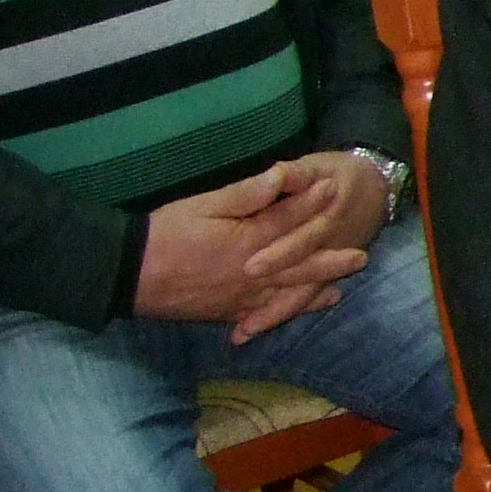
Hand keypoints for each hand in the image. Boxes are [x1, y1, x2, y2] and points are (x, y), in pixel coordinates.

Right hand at [133, 155, 383, 339]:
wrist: (129, 275)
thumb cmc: (164, 233)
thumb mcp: (203, 205)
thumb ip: (245, 194)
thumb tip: (282, 175)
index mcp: (249, 241)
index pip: (289, 220)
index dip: (312, 203)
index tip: (335, 190)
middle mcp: (252, 273)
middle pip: (300, 264)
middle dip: (331, 258)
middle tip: (361, 256)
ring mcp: (241, 297)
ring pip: (287, 294)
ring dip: (315, 290)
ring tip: (341, 288)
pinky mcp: (225, 312)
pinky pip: (261, 315)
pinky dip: (282, 314)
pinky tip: (293, 312)